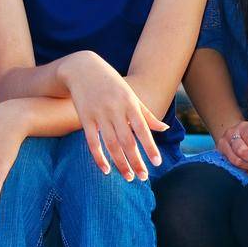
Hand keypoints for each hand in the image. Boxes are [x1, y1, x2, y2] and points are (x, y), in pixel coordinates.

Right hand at [60, 51, 167, 180]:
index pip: (142, 129)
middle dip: (136, 161)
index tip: (157, 163)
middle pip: (127, 141)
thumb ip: (147, 114)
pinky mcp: (85, 118)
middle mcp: (115, 110)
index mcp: (130, 104)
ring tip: (128, 177)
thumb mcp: (131, 95)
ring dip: (120, 163)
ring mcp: (99, 114)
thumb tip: (164, 128)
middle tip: (143, 178)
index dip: (150, 147)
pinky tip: (106, 170)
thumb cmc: (111, 83)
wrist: (83, 68)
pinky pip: (92, 142)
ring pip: (111, 144)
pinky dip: (99, 157)